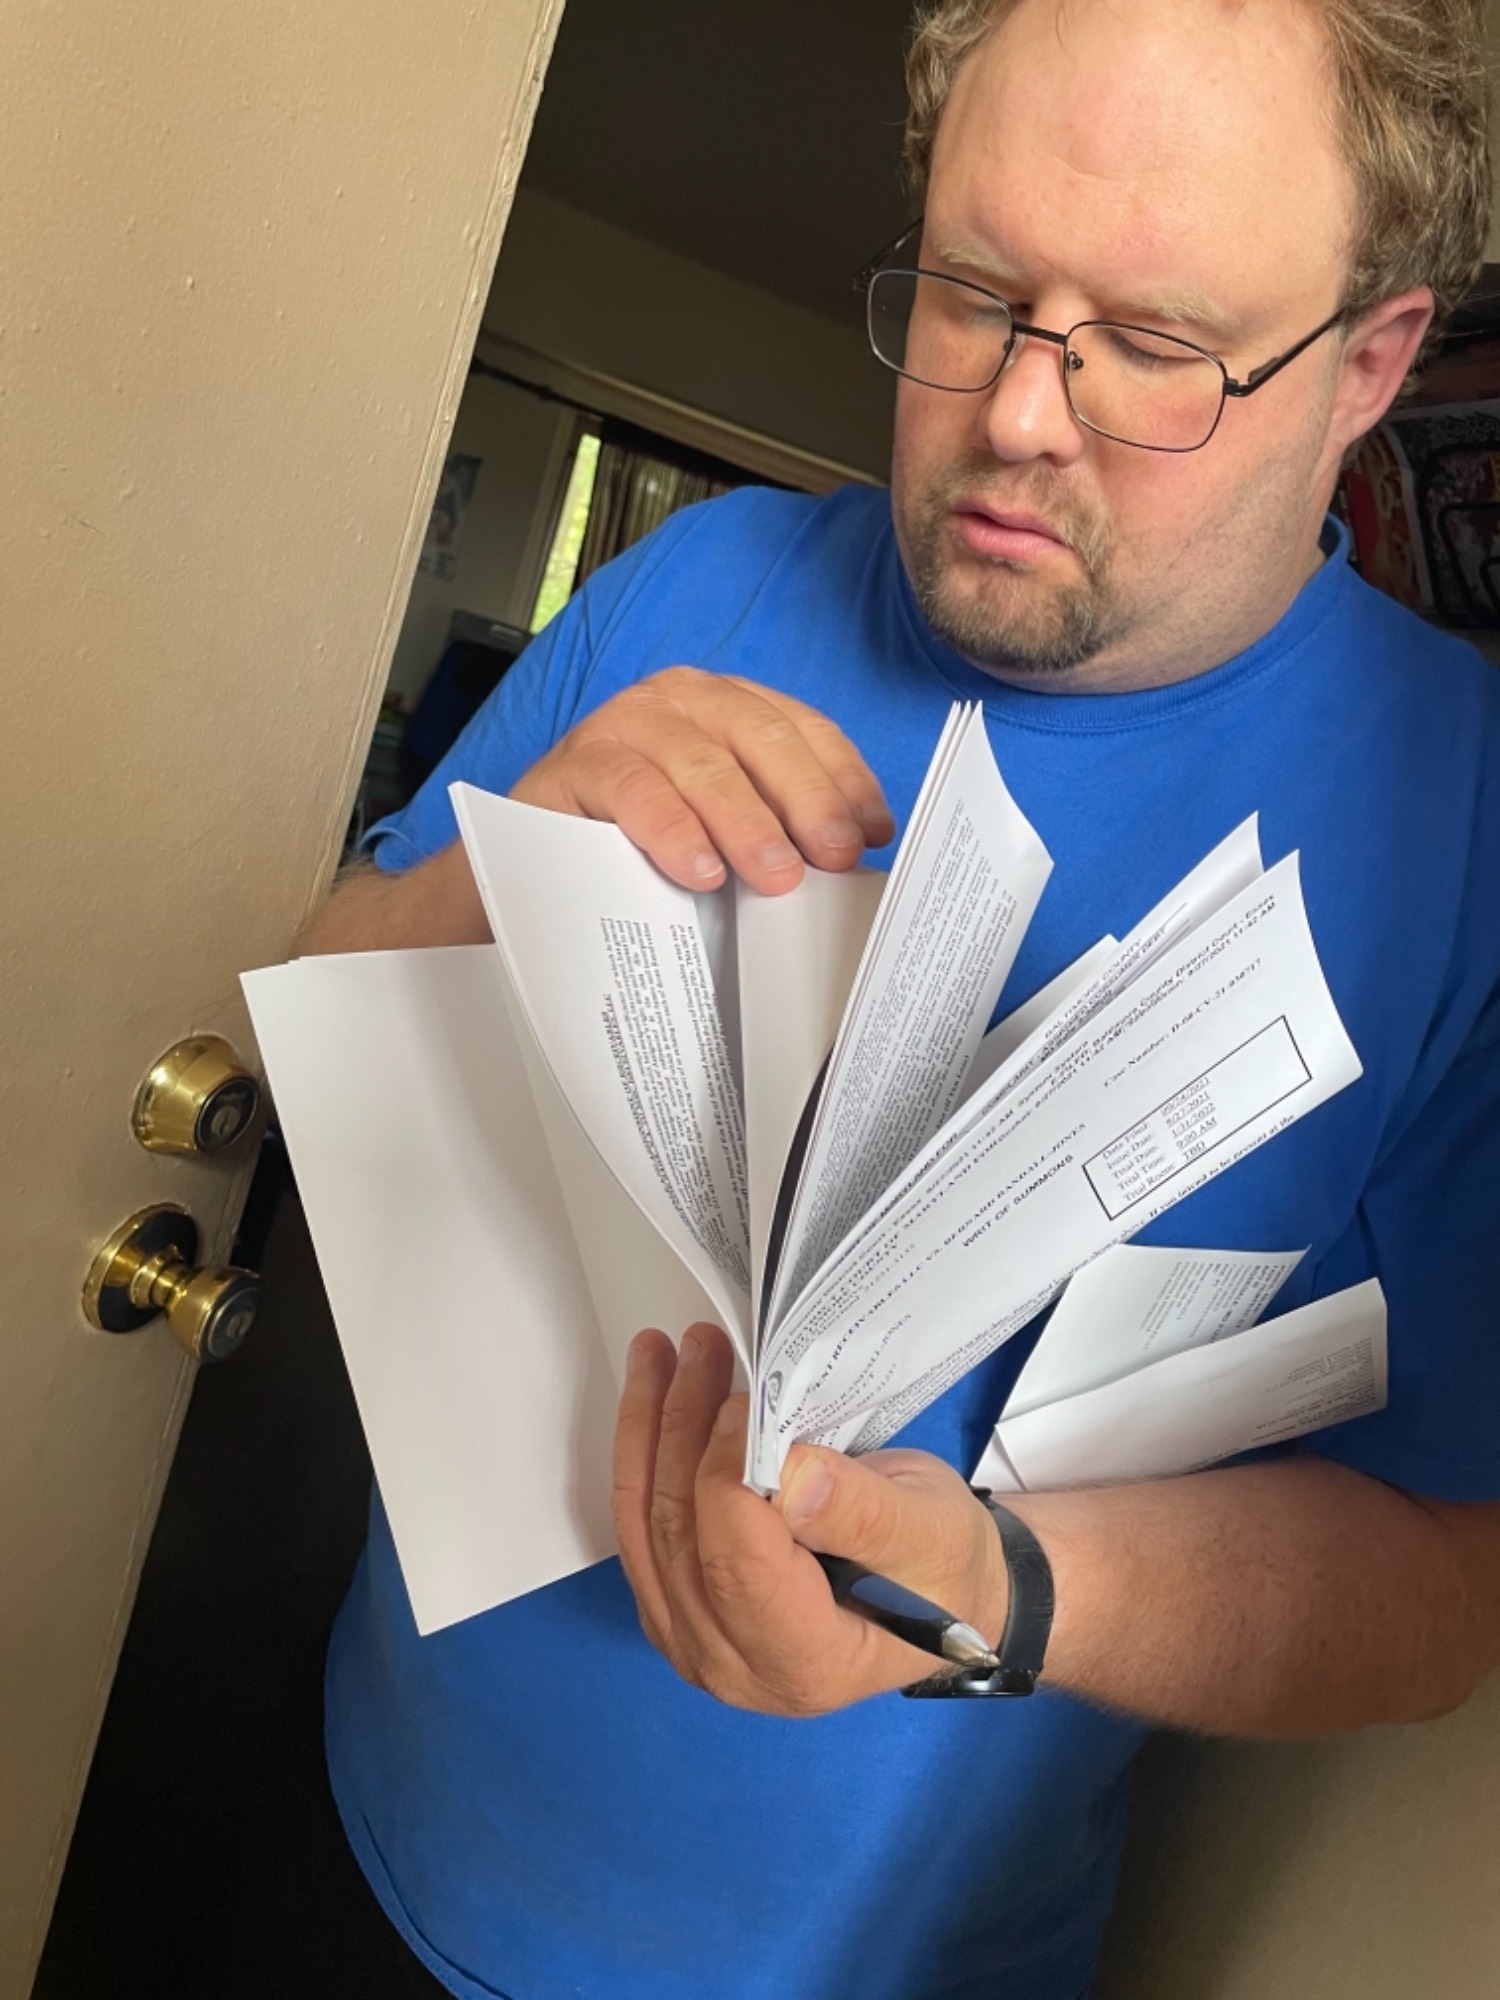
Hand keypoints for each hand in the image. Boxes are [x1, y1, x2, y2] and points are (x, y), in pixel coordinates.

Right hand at [511, 668, 894, 895]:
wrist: (539, 863)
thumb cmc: (644, 845)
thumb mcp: (724, 829)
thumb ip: (780, 829)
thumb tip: (853, 861)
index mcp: (729, 707)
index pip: (803, 730)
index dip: (844, 781)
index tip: (872, 834)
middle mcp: (681, 700)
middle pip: (761, 738)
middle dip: (807, 801)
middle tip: (834, 857)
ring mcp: (626, 723)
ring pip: (701, 763)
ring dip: (745, 822)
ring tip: (776, 875)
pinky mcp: (577, 763)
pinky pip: (633, 789)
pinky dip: (671, 830)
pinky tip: (699, 869)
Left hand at [612, 1323, 1009, 1714]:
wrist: (935, 1589)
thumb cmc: (941, 1565)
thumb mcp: (930, 1534)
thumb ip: (865, 1514)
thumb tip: (791, 1478)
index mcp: (805, 1662)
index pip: (740, 1568)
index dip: (728, 1475)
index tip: (745, 1397)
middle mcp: (734, 1668)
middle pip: (682, 1538)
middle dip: (684, 1428)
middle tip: (704, 1344)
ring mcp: (694, 1641)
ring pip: (644, 1524)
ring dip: (649, 1429)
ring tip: (661, 1351)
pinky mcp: (674, 1606)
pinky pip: (638, 1526)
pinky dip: (641, 1454)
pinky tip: (649, 1393)